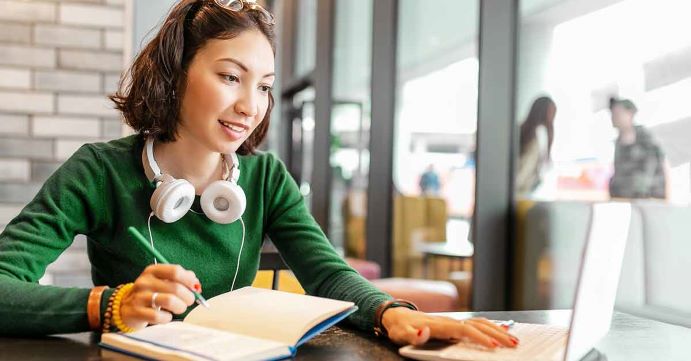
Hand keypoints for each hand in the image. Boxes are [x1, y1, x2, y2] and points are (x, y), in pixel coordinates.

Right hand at [120, 264, 200, 329]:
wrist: (124, 307)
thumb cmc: (150, 293)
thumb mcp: (162, 281)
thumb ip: (181, 279)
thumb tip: (196, 284)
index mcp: (152, 271)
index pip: (175, 271)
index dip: (189, 280)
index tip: (194, 287)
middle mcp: (145, 281)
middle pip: (176, 288)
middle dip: (188, 297)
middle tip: (188, 301)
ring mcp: (139, 297)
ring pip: (169, 301)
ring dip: (180, 307)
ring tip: (180, 308)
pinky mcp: (136, 312)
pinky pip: (159, 316)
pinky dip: (168, 318)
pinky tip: (166, 316)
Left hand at [381, 307, 518, 348]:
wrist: (397, 315)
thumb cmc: (401, 327)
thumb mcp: (402, 334)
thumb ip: (413, 335)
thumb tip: (424, 332)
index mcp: (441, 325)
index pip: (465, 330)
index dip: (479, 337)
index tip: (493, 346)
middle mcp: (451, 320)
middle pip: (478, 325)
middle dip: (497, 334)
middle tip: (513, 345)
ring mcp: (454, 320)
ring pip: (481, 323)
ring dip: (498, 330)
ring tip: (514, 339)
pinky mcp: (455, 323)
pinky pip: (477, 322)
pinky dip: (492, 326)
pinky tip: (503, 330)